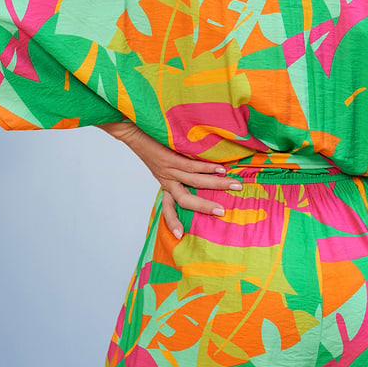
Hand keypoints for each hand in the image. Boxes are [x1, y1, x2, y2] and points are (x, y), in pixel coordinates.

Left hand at [114, 125, 241, 238]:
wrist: (133, 131)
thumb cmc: (151, 145)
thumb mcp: (161, 163)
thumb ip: (176, 171)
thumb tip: (199, 172)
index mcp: (165, 183)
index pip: (168, 207)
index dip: (173, 221)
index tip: (179, 235)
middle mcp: (167, 179)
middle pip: (185, 200)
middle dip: (204, 207)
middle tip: (222, 212)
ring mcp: (169, 169)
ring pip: (194, 181)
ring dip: (216, 184)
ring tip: (234, 185)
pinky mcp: (170, 157)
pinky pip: (192, 166)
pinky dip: (208, 167)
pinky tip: (221, 168)